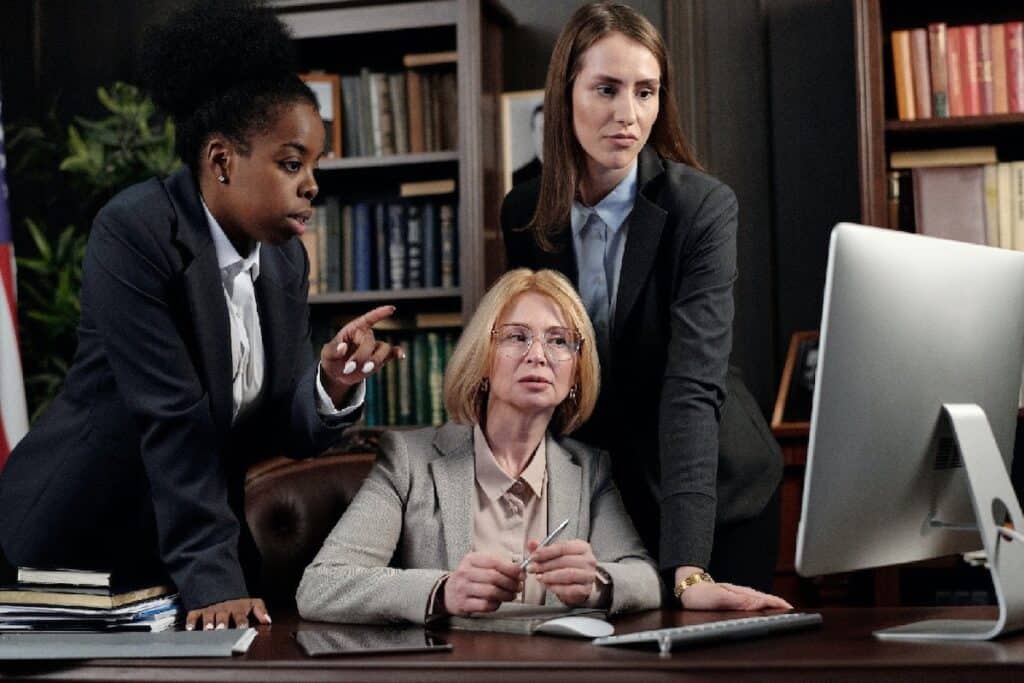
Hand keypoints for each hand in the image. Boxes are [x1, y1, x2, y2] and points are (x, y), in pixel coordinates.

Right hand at [185, 598, 270, 629]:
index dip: (241, 623)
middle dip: (222, 624)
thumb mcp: (251, 602)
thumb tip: (268, 620)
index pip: (240, 616)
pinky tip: (190, 629)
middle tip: (221, 630)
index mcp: (237, 609)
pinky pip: (193, 615)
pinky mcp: (198, 610)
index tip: (242, 629)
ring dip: (208, 623)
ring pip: (209, 617)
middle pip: (223, 618)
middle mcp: (223, 610)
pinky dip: (191, 622)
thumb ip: (261, 610)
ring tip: (208, 629)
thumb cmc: (237, 600)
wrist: (220, 586)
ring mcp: (210, 610)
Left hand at [320, 305, 403, 403]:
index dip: (379, 313)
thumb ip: (333, 350)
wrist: (338, 374)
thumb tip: (343, 347)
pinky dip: (397, 353)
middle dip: (361, 356)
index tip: (391, 309)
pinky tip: (401, 356)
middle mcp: (367, 336)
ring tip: (364, 370)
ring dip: (375, 360)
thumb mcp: (326, 354)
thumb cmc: (332, 359)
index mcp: (354, 329)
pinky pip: (392, 354)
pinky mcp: (380, 359)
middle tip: (349, 368)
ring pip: (384, 349)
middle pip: (370, 342)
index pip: (368, 319)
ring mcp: (375, 347)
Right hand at [443, 552, 524, 615]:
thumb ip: (498, 565)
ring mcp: (463, 589)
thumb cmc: (470, 577)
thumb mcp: (479, 565)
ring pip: (491, 592)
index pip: (494, 562)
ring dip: (506, 595)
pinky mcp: (463, 604)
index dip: (511, 569)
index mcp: (471, 559)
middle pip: (494, 577)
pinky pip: (485, 605)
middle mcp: (465, 572)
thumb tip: (519, 570)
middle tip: (518, 587)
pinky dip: (496, 605)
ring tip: (512, 595)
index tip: (522, 574)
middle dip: (511, 583)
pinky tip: (498, 602)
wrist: (448, 593)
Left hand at [526, 539, 597, 606]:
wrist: (580, 583)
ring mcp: (588, 575)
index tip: (533, 556)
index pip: (562, 547)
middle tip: (533, 568)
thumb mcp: (557, 554)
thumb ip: (543, 549)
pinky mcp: (586, 589)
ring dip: (550, 576)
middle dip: (545, 565)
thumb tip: (531, 543)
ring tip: (539, 577)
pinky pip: (570, 589)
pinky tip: (548, 586)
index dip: (546, 552)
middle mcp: (588, 560)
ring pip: (568, 574)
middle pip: (565, 560)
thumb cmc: (568, 566)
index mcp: (581, 547)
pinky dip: (557, 588)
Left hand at [678, 581, 792, 610]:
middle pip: (763, 597)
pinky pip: (751, 600)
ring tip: (782, 607)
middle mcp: (740, 592)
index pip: (763, 598)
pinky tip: (763, 606)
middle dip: (778, 602)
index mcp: (739, 593)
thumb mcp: (718, 598)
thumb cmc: (701, 596)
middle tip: (791, 609)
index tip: (788, 607)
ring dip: (771, 602)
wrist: (688, 589)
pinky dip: (761, 603)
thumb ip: (737, 600)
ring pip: (758, 598)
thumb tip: (755, 602)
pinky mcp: (733, 597)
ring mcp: (736, 594)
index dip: (776, 603)